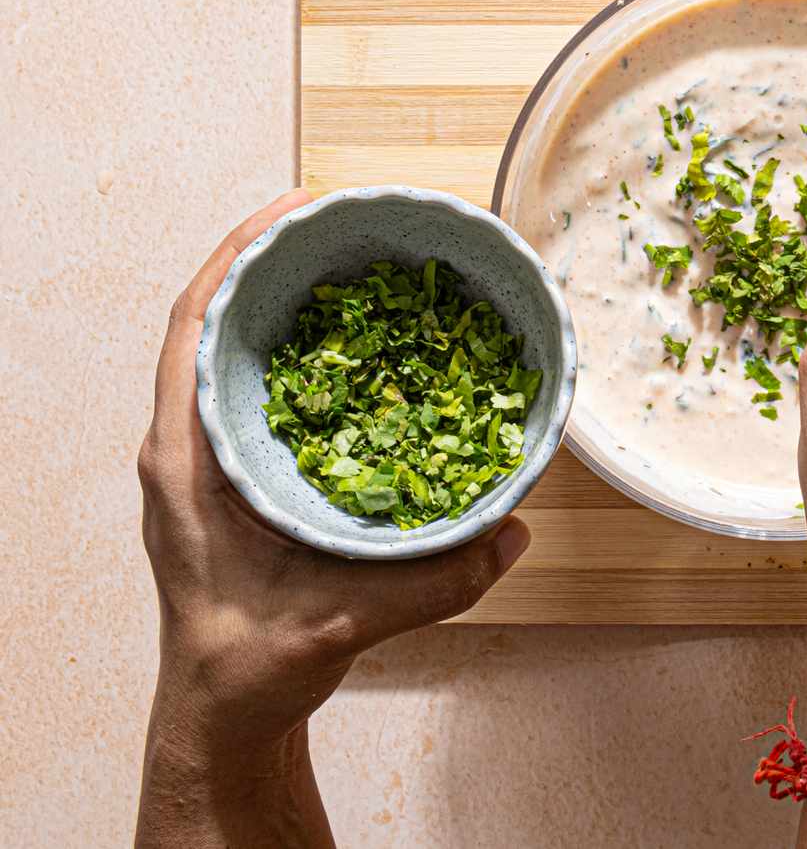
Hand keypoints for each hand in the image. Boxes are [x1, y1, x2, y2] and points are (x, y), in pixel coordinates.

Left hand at [136, 191, 530, 846]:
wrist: (226, 707)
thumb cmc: (251, 663)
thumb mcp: (338, 620)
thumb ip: (430, 582)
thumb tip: (511, 531)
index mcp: (189, 458)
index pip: (193, 325)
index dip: (238, 253)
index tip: (295, 206)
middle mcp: (196, 442)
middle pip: (222, 318)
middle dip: (279, 259)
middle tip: (348, 221)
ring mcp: (218, 455)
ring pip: (246, 350)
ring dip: (297, 301)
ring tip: (363, 266)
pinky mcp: (247, 472)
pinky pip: (276, 387)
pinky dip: (319, 352)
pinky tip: (373, 348)